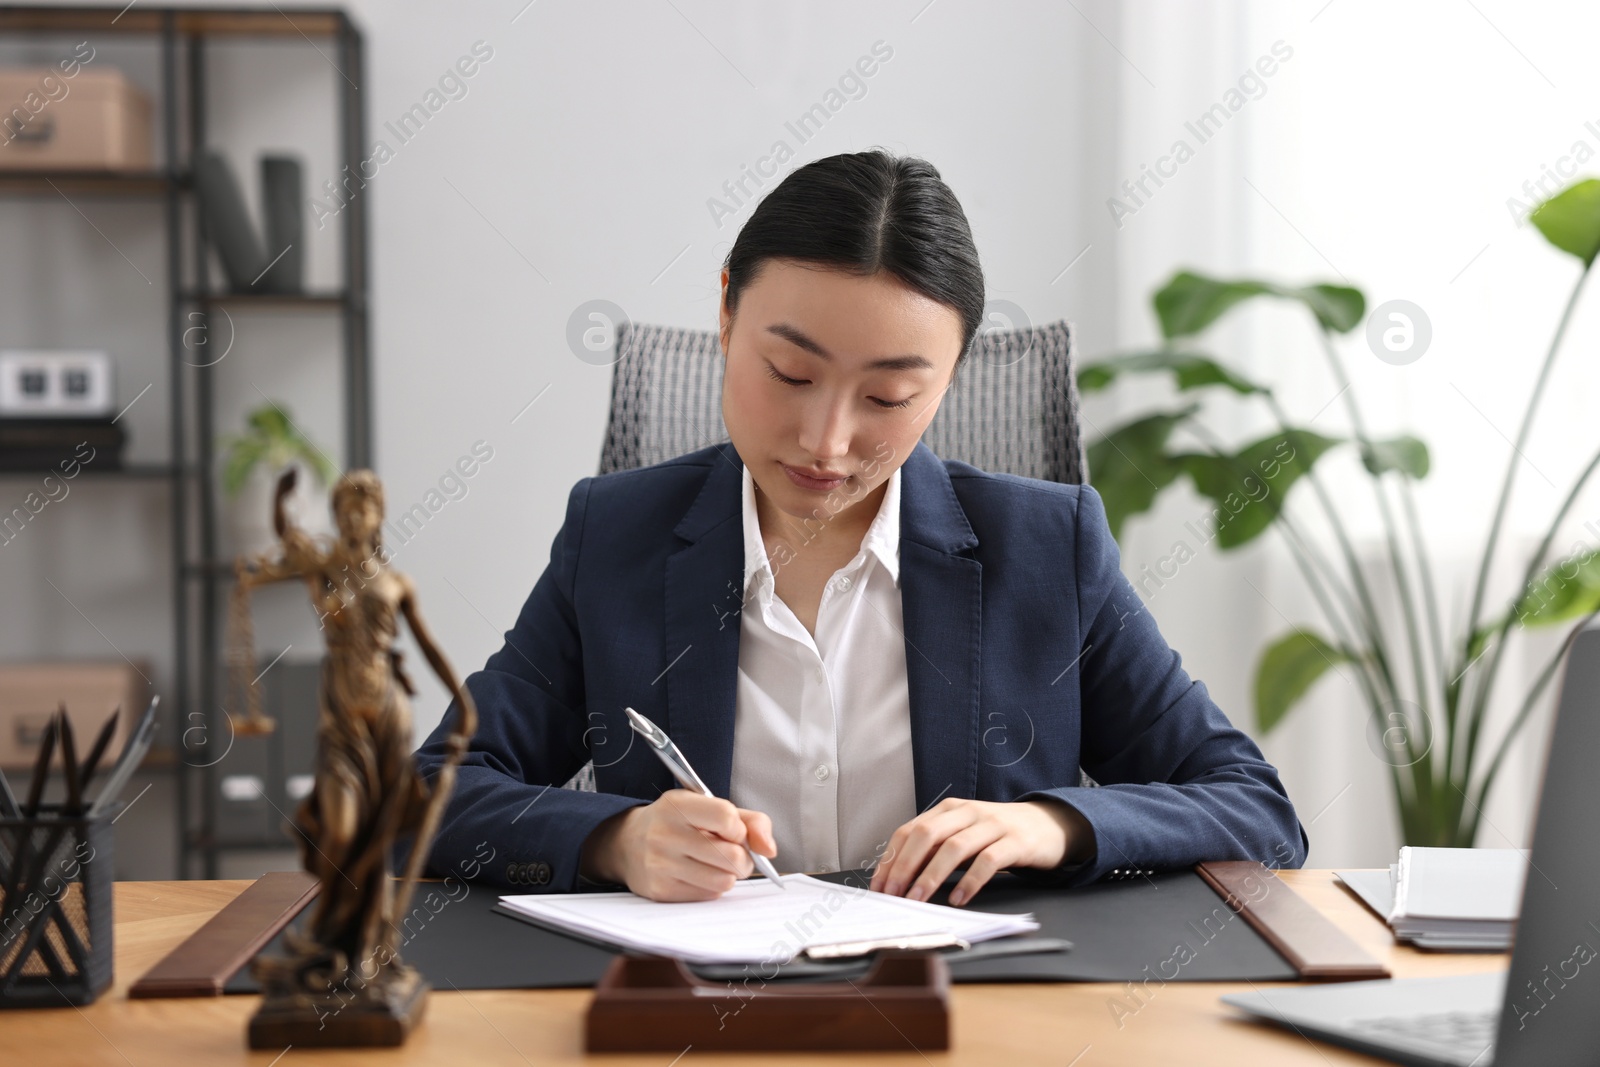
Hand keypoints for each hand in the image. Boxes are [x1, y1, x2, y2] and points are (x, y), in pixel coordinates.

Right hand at [580, 789, 776, 901]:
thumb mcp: (708, 807)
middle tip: (734, 854)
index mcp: (677, 805)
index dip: (741, 830)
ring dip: (729, 875)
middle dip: (743, 859)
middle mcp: (664, 833)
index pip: (726, 818)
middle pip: (731, 856)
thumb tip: (770, 850)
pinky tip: (698, 874)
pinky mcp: (660, 890)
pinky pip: (708, 896)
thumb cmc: (678, 823)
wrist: (628, 843)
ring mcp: (660, 864)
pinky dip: (712, 887)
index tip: (736, 833)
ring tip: (716, 865)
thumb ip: (750, 821)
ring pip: (723, 881)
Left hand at [868, 798, 1092, 905]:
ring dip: (931, 876)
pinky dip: (969, 881)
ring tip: (918, 900)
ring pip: (954, 848)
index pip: (909, 830)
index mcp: (949, 809)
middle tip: (893, 895)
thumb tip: (900, 876)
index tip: (879, 886)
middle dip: (905, 866)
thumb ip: (936, 848)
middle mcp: (968, 812)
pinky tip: (957, 899)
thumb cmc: (998, 834)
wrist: (1049, 824)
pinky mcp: (1015, 842)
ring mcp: (993, 825)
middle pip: (926, 835)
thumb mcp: (964, 834)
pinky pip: (988, 861)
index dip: (891, 858)